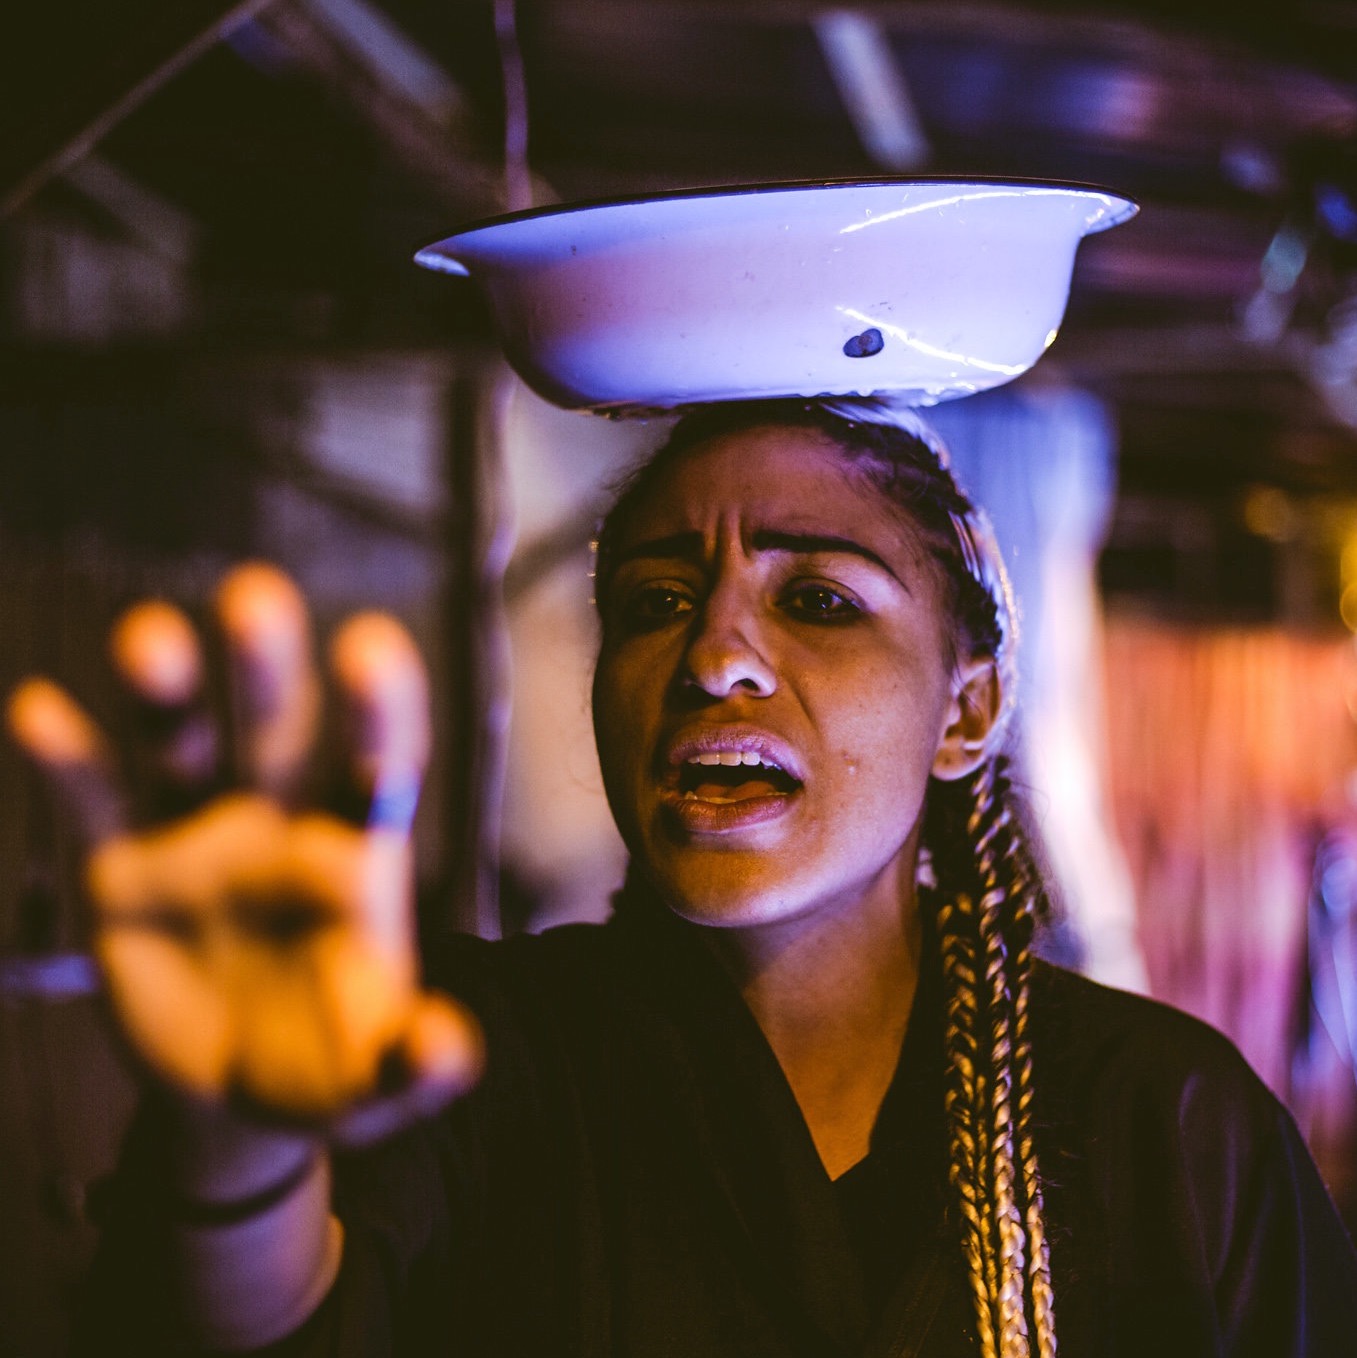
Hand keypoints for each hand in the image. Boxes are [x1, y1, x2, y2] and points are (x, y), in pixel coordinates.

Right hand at [6, 564, 481, 1143]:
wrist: (236, 1096)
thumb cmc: (326, 1065)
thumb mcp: (374, 1082)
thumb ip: (413, 1065)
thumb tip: (446, 1048)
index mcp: (354, 850)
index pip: (374, 767)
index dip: (377, 711)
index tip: (371, 646)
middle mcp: (278, 818)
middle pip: (274, 729)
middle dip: (265, 666)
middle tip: (254, 594)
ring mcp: (194, 834)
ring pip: (180, 743)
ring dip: (165, 689)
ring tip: (152, 637)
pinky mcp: (118, 868)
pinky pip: (94, 803)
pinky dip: (69, 762)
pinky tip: (42, 711)